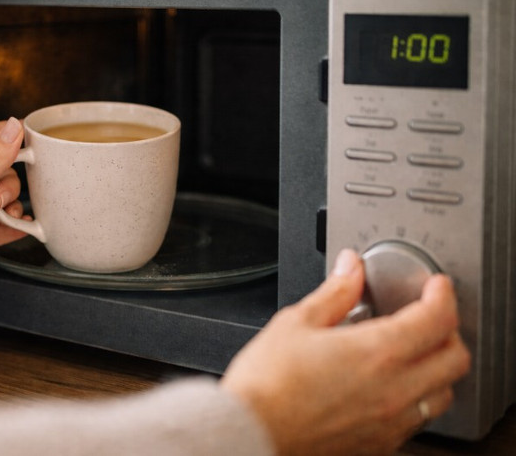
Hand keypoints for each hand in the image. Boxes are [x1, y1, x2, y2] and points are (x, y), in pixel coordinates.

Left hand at [0, 117, 28, 313]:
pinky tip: (21, 231)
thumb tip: (14, 127)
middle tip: (0, 201)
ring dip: (12, 211)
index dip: (17, 140)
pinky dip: (10, 231)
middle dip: (11, 188)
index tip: (39, 149)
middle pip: (2, 176)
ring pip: (0, 205)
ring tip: (9, 219)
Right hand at [220, 249, 470, 454]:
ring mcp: (390, 422)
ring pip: (444, 393)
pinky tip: (391, 386)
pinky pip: (419, 419)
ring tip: (413, 352)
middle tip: (429, 315)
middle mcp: (394, 390)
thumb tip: (350, 268)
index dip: (442, 294)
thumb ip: (334, 292)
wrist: (250, 434)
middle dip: (448, 329)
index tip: (435, 287)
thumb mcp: (296, 322)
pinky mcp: (379, 444)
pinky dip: (418, 397)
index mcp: (377, 352)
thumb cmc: (266, 384)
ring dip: (437, 367)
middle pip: (455, 357)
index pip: (437, 318)